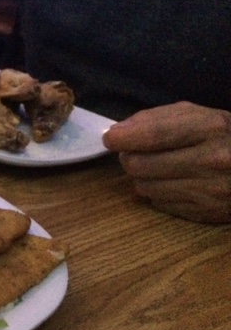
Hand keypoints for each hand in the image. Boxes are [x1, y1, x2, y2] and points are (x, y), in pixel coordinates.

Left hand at [102, 101, 230, 222]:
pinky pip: (159, 204)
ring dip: (142, 177)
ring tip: (159, 167)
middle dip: (130, 157)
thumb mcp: (197, 116)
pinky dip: (158, 193)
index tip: (110, 138)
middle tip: (136, 152)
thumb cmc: (223, 136)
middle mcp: (212, 161)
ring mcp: (210, 191)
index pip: (154, 135)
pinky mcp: (206, 213)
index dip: (124, 138)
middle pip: (140, 165)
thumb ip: (155, 119)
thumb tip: (117, 133)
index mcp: (211, 129)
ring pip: (144, 187)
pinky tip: (175, 183)